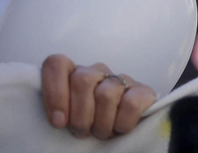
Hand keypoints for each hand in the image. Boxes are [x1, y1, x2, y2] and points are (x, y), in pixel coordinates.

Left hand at [40, 55, 155, 139]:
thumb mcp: (68, 119)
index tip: (58, 121)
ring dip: (101, 123)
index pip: (56, 64)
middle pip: (82, 80)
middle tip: (82, 132)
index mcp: (73, 75)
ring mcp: (121, 80)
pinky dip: (122, 123)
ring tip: (101, 133)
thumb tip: (58, 119)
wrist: (123, 131)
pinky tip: (119, 128)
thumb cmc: (90, 125)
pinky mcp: (143, 91)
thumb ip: (58, 111)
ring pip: (106, 94)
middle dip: (79, 115)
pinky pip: (130, 104)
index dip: (54, 91)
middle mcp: (97, 72)